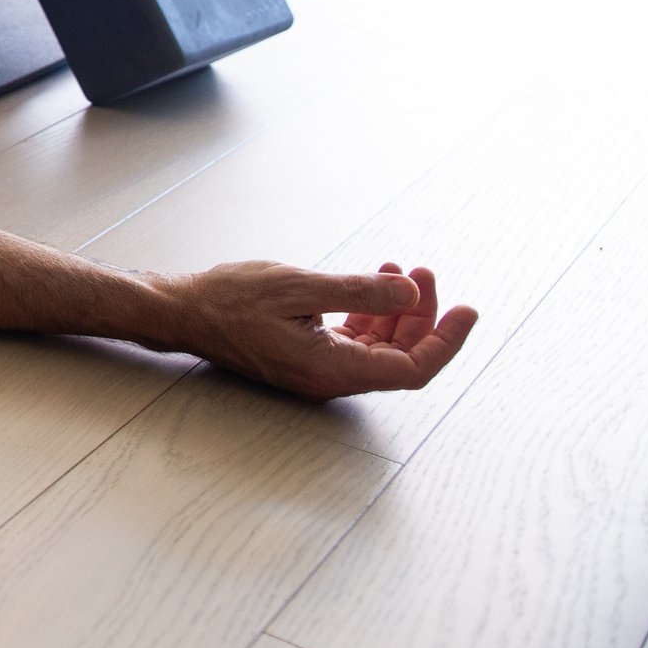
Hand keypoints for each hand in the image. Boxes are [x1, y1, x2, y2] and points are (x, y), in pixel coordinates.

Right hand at [169, 261, 476, 399]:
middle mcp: (331, 378)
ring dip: (396, 311)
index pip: (412, 369)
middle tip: (425, 272)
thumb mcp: (298, 285)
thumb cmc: (228, 300)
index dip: (446, 341)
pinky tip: (371, 282)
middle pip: (400, 356)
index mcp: (332, 370)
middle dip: (421, 315)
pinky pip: (355, 341)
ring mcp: (319, 369)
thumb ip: (359, 290)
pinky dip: (370, 313)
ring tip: (399, 269)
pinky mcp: (307, 356)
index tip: (465, 310)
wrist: (182, 311)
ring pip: (380, 347)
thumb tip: (412, 290)